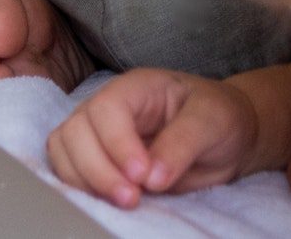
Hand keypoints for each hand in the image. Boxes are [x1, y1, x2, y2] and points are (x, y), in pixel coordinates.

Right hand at [46, 69, 259, 208]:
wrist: (226, 137)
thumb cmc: (219, 117)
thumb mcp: (212, 121)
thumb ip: (182, 144)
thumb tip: (152, 177)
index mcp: (136, 88)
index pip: (106, 109)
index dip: (117, 144)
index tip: (142, 176)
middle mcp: (109, 108)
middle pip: (76, 131)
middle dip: (97, 169)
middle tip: (132, 198)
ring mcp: (98, 133)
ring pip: (64, 151)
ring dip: (85, 181)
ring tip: (123, 202)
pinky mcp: (97, 160)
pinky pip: (70, 171)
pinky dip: (81, 189)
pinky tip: (108, 202)